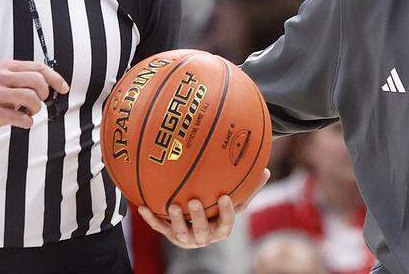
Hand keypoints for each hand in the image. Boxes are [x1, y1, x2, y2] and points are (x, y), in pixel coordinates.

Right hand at [0, 60, 68, 139]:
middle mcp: (1, 77)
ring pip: (32, 98)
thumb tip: (49, 86)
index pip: (39, 68)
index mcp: (5, 67)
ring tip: (28, 113)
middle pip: (38, 81)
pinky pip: (21, 118)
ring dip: (36, 109)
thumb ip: (20, 80)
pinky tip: (21, 123)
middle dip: (45, 95)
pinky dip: (27, 122)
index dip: (56, 78)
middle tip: (38, 103)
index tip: (64, 88)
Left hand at [137, 168, 271, 248]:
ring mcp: (187, 238)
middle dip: (198, 217)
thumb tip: (266, 170)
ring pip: (180, 233)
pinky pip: (160, 228)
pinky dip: (151, 219)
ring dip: (176, 220)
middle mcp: (204, 237)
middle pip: (202, 231)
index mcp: (221, 229)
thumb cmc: (220, 210)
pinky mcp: (171, 235)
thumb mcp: (236, 202)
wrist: (199, 227)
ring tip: (173, 206)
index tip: (223, 197)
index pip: (227, 223)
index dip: (225, 212)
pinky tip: (141, 206)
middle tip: (195, 201)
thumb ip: (249, 189)